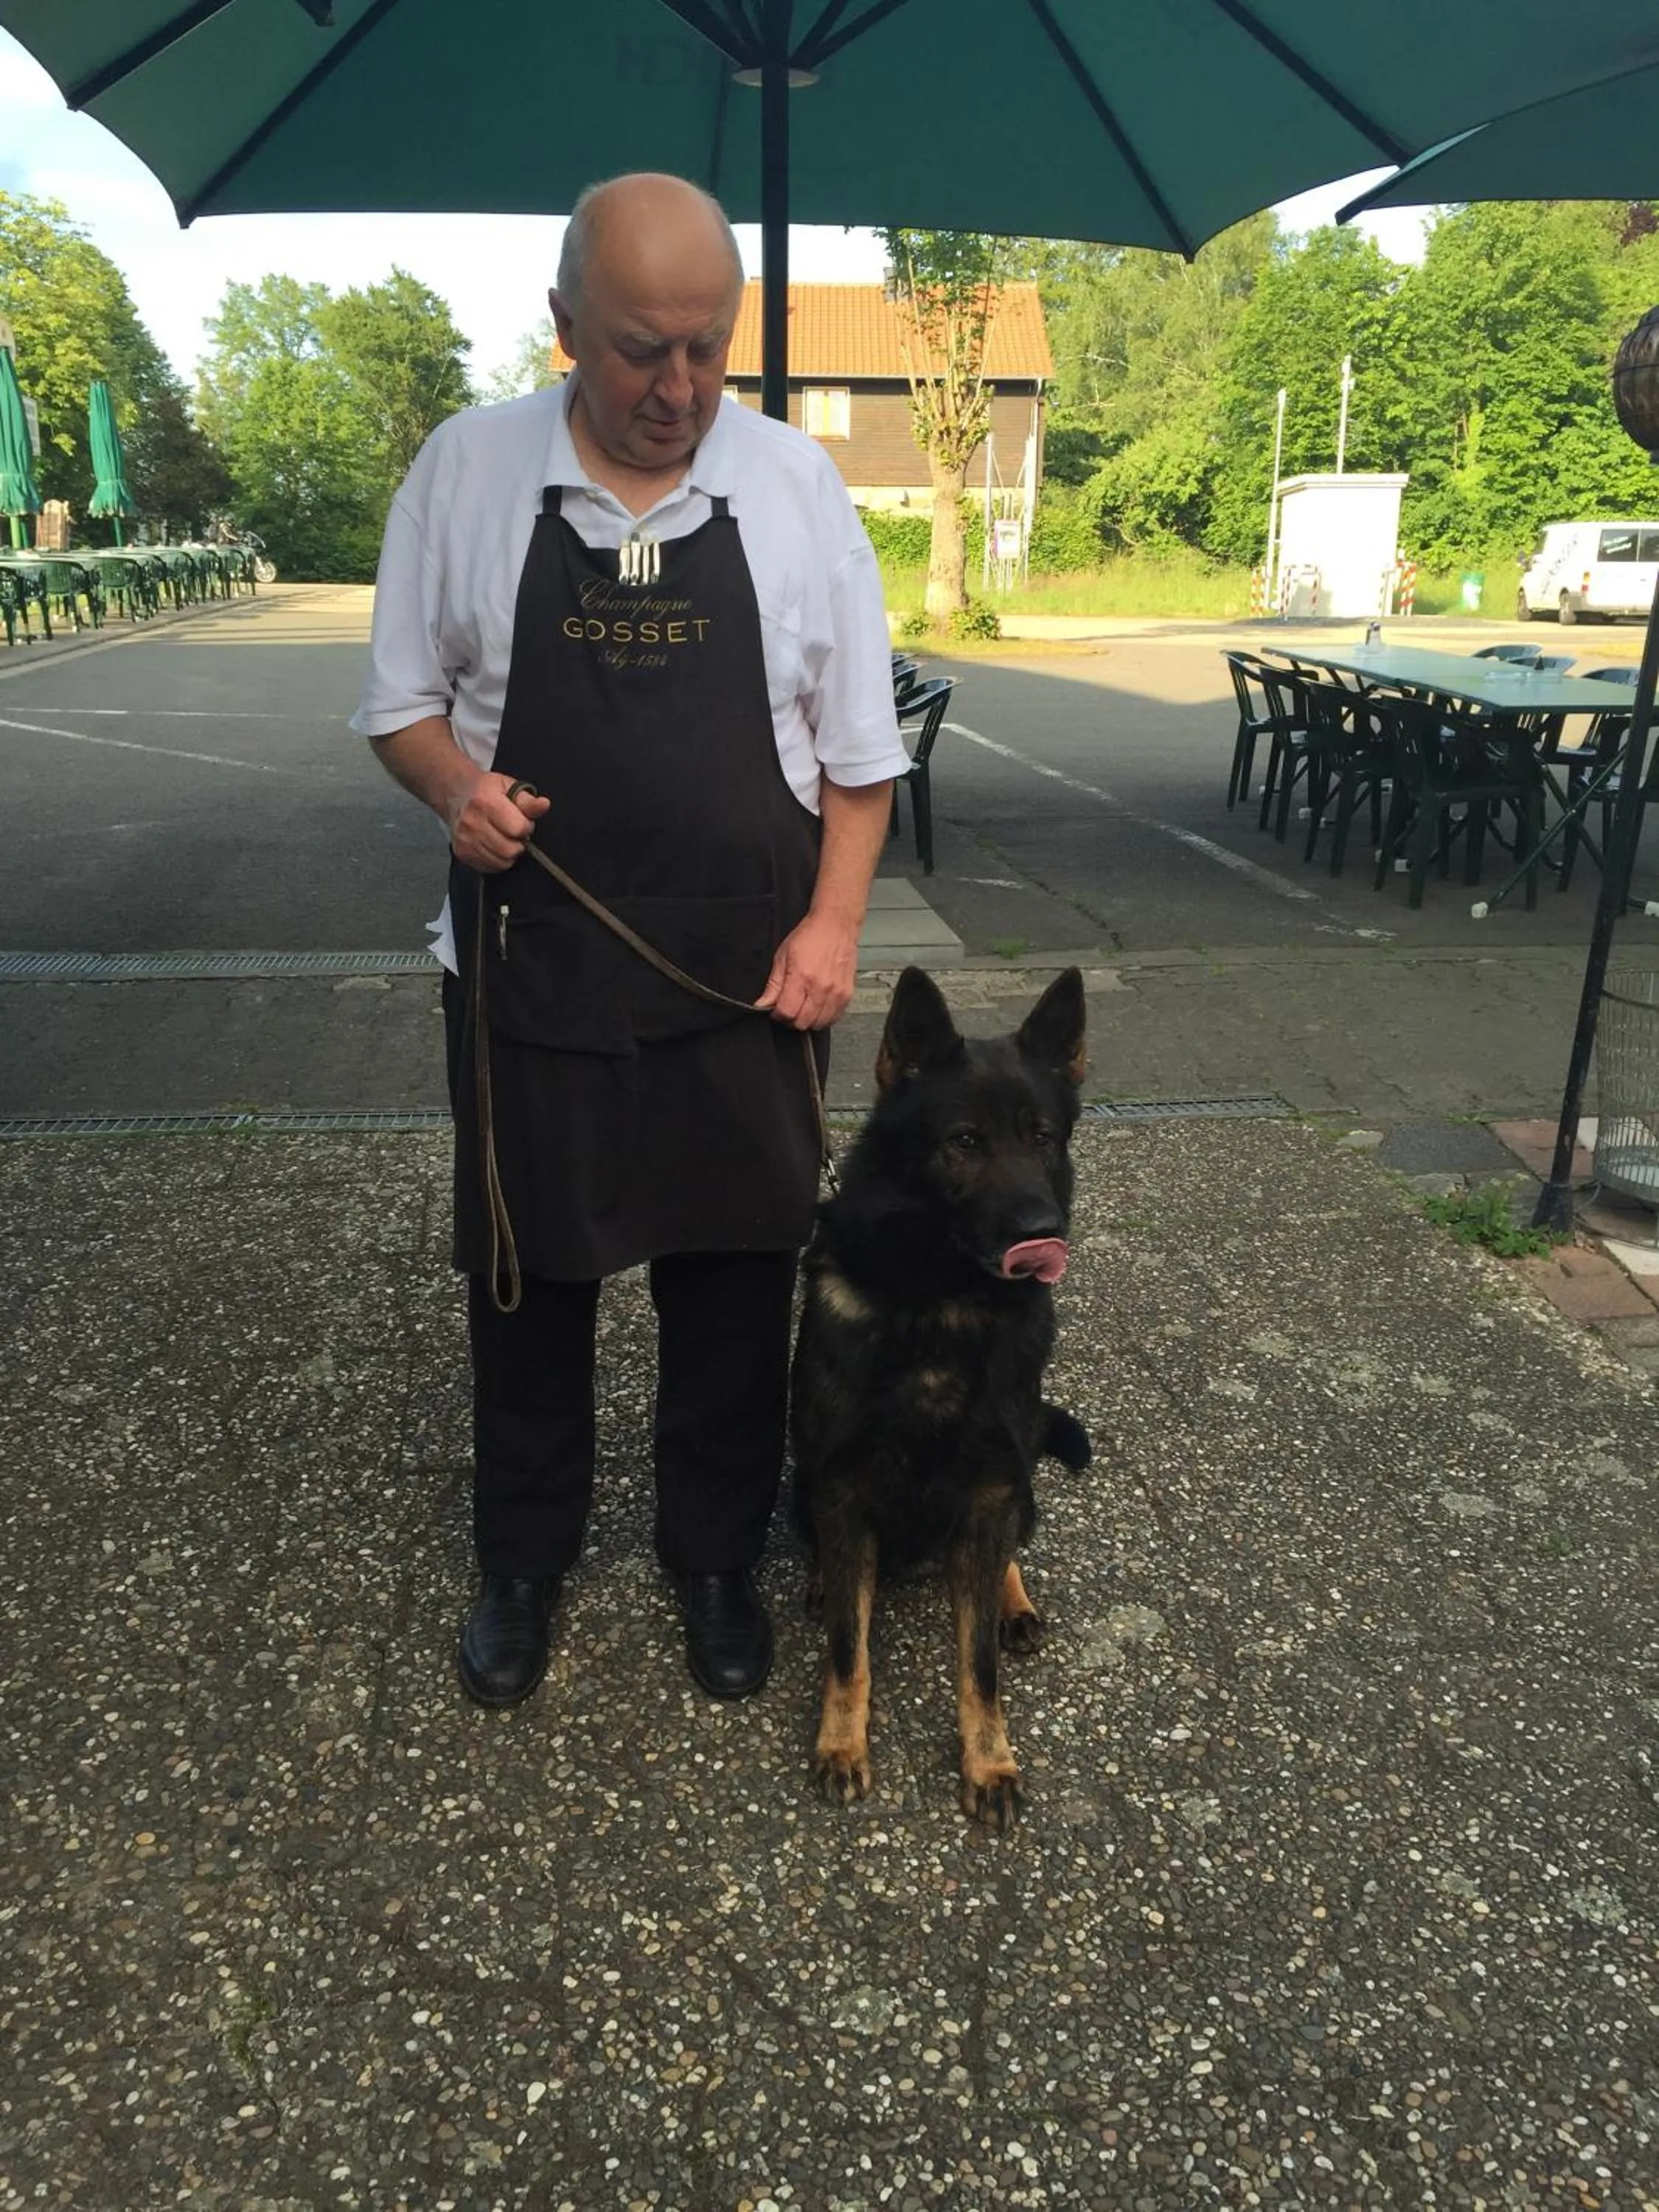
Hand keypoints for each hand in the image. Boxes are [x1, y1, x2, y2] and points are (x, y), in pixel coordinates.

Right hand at [447, 771, 549, 872]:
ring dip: (508, 853)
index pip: (518, 829)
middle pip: (510, 850)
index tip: (521, 820)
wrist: (455, 795)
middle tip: (513, 832)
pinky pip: (490, 867)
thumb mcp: (508, 787)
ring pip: (501, 862)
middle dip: (518, 843)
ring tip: (503, 837)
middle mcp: (472, 823)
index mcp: (485, 803)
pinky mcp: (462, 853)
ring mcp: (465, 840)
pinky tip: (493, 845)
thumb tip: (544, 805)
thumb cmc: (485, 790)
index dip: (526, 826)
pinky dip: (497, 859)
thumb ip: (528, 801)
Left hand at [755, 910, 860, 1030]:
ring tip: (804, 1006)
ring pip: (819, 1024)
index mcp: (802, 977)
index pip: (787, 1012)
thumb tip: (763, 1004)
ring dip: (808, 1020)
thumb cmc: (810, 936)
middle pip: (802, 1022)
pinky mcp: (847, 994)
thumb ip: (773, 984)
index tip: (776, 1009)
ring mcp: (836, 993)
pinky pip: (834, 1018)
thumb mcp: (783, 956)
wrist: (836, 925)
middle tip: (789, 1007)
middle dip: (791, 1019)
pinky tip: (818, 1006)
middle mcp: (821, 988)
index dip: (778, 1014)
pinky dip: (824, 1017)